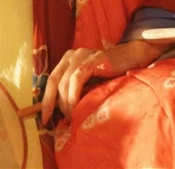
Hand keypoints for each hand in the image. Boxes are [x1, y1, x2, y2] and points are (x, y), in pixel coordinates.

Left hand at [41, 40, 164, 123]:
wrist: (130, 58)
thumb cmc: (108, 74)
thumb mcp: (88, 82)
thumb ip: (75, 90)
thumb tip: (60, 112)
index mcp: (68, 59)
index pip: (51, 80)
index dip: (46, 101)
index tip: (44, 120)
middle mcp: (72, 55)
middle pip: (55, 82)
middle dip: (56, 105)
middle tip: (64, 120)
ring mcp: (83, 55)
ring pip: (65, 82)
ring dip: (67, 103)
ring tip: (74, 115)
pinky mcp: (94, 59)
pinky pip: (77, 78)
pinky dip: (74, 95)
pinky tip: (78, 106)